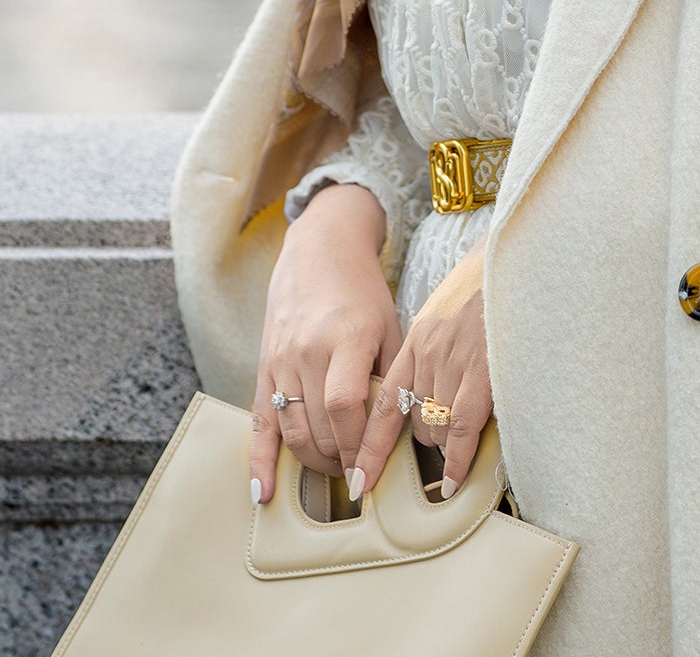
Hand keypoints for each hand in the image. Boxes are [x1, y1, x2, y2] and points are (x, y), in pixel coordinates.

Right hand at [249, 183, 401, 504]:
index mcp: (347, 337)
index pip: (346, 406)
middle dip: (339, 458)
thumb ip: (391, 377)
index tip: (369, 471)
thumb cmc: (363, 290)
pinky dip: (260, 462)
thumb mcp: (390, 325)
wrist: (320, 249)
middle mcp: (309, 349)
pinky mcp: (264, 367)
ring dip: (312, 461)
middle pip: (318, 425)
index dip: (356, 446)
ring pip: (292, 429)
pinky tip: (262, 493)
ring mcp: (282, 359)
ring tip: (333, 469)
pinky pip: (259, 423)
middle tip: (356, 471)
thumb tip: (397, 433)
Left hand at [348, 235, 491, 502]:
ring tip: (462, 450)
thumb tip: (436, 392)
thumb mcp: (452, 314)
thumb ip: (438, 349)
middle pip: (413, 420)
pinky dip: (456, 458)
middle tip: (441, 450)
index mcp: (418, 339)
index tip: (357, 479)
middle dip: (423, 442)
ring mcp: (454, 360)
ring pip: (434, 427)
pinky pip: (460, 426)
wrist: (518, 255)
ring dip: (443, 446)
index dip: (370, 444)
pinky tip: (451, 480)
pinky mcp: (482, 369)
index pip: (383, 401)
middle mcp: (428, 351)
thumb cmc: (492, 286)